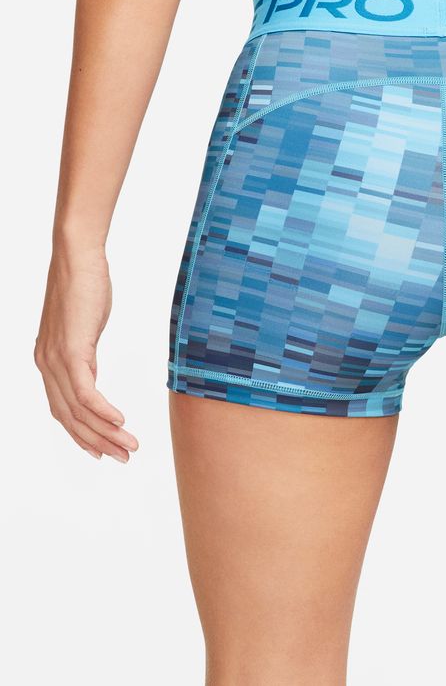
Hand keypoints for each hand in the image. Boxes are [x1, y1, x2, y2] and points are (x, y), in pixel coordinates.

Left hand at [34, 246, 138, 461]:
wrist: (77, 258)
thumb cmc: (84, 283)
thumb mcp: (85, 326)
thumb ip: (84, 352)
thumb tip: (91, 372)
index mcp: (49, 361)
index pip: (63, 410)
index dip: (82, 434)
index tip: (103, 449)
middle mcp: (46, 365)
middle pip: (70, 418)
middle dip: (97, 442)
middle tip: (122, 457)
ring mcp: (56, 360)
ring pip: (79, 411)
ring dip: (106, 433)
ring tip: (130, 446)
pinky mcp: (71, 351)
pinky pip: (86, 392)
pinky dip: (103, 411)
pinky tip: (120, 422)